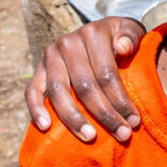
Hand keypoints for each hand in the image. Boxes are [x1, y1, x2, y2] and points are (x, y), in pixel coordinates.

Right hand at [25, 17, 144, 141]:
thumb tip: (123, 47)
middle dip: (104, 114)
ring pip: (59, 91)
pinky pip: (32, 91)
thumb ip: (132, 35)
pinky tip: (45, 127)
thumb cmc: (120, 36)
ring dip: (74, 118)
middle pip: (85, 86)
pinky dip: (36, 109)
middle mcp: (68, 43)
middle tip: (122, 134)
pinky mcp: (39, 68)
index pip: (106, 73)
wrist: (98, 29)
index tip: (134, 121)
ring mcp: (51, 56)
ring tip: (89, 137)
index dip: (120, 100)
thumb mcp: (131, 29)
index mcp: (92, 34)